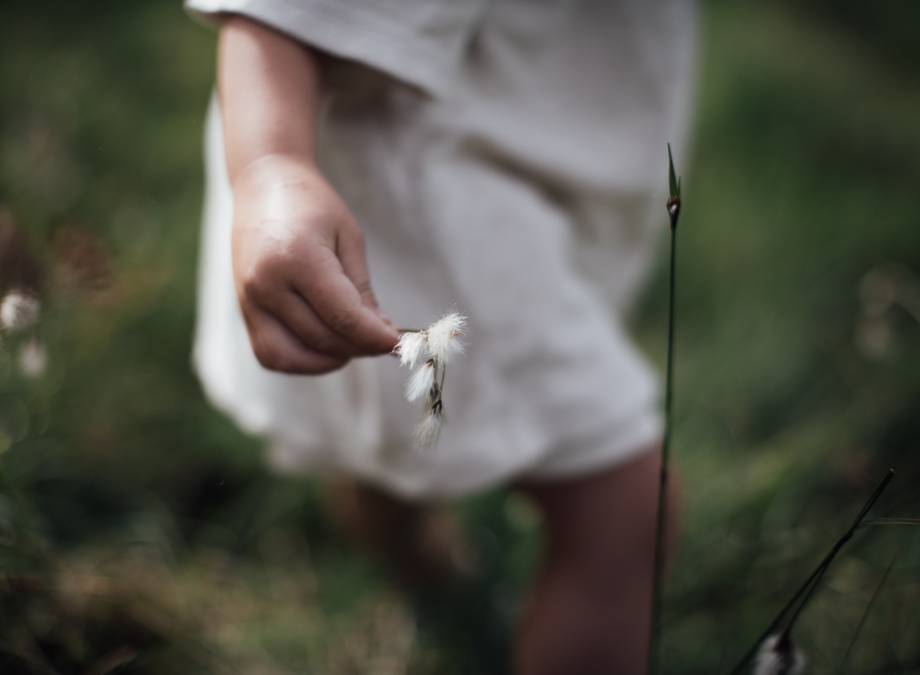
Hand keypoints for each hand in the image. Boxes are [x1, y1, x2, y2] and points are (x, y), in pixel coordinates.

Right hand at [231, 155, 398, 373]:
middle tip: (382, 339)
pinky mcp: (243, 312)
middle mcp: (267, 284)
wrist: (263, 184)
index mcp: (297, 258)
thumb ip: (362, 291)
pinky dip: (302, 360)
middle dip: (359, 346)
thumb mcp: (349, 238)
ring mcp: (249, 301)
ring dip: (330, 360)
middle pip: (322, 338)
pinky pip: (271, 355)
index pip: (343, 316)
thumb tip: (382, 336)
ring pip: (293, 357)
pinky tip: (325, 347)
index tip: (398, 344)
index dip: (375, 338)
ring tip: (353, 343)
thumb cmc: (312, 205)